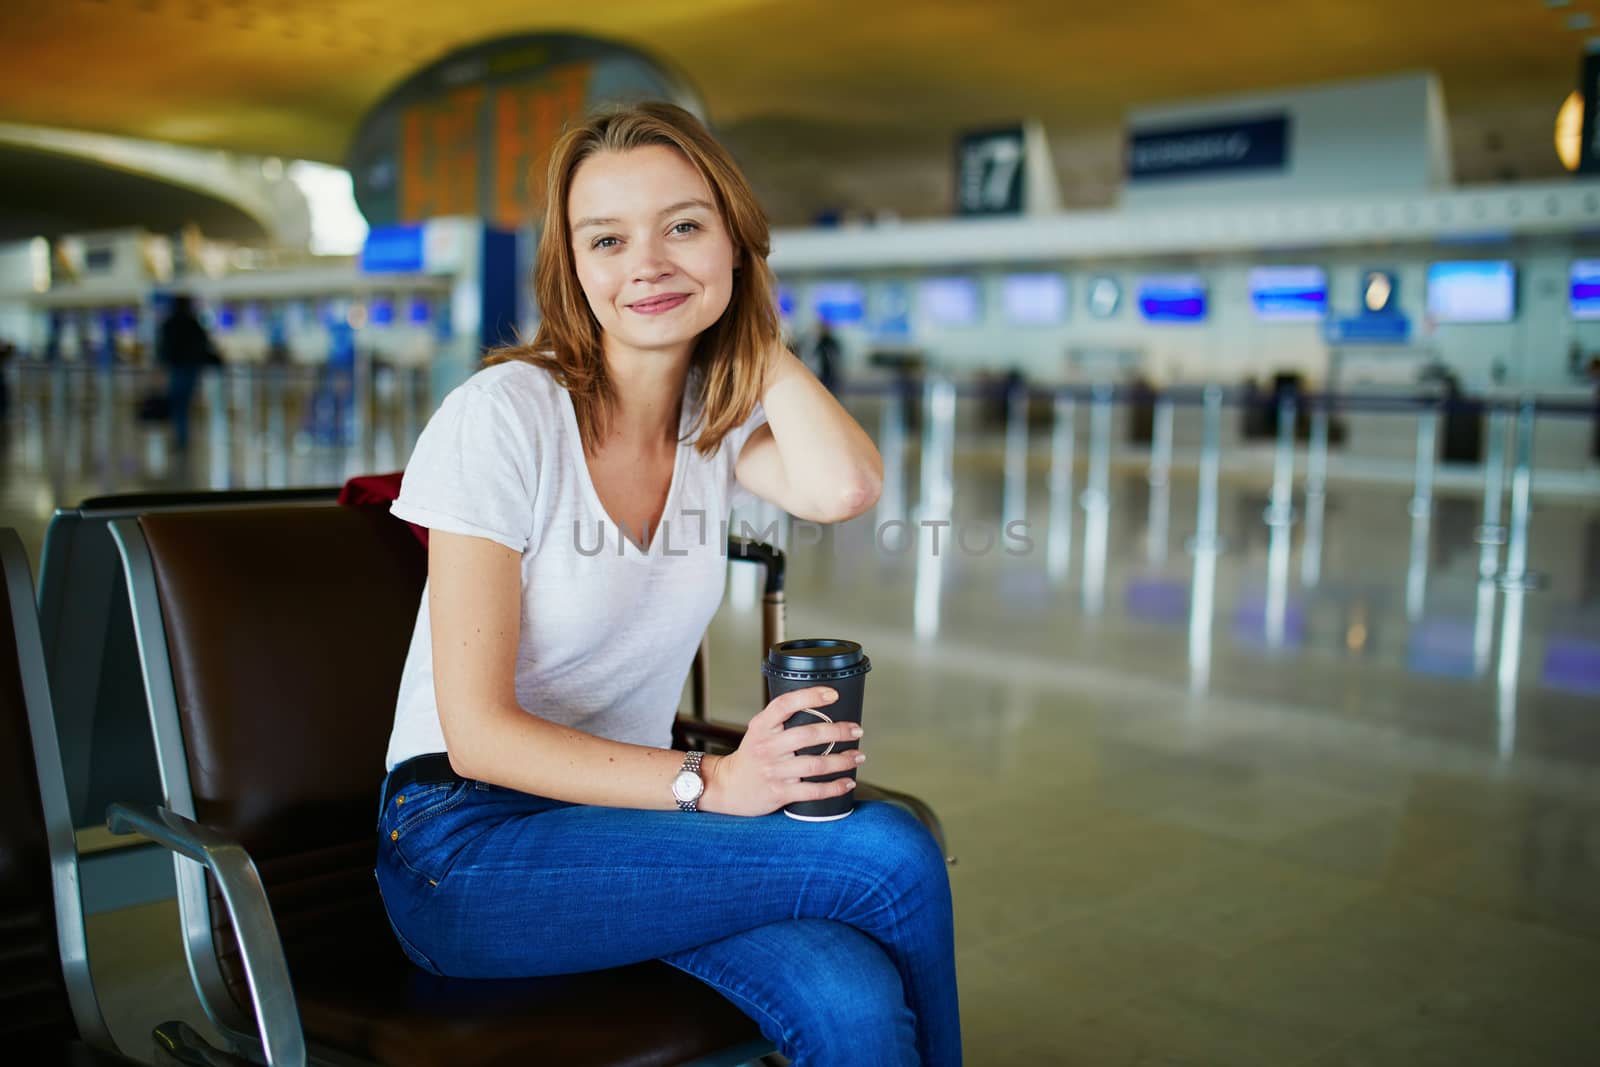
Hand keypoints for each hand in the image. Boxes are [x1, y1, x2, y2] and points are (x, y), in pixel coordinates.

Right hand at [700, 686, 863, 816]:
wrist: (727, 786)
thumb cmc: (751, 755)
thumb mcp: (759, 730)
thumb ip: (782, 719)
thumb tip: (820, 707)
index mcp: (762, 726)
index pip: (786, 704)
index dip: (811, 696)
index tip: (833, 694)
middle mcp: (767, 746)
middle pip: (808, 735)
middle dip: (838, 732)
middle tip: (856, 730)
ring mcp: (774, 771)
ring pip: (815, 764)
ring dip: (842, 760)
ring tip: (858, 756)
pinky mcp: (779, 793)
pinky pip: (812, 790)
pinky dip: (834, 787)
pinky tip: (847, 782)